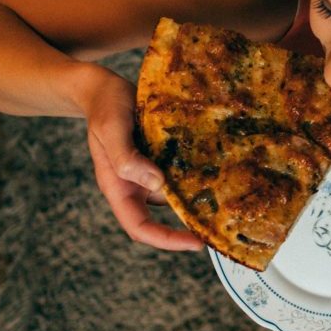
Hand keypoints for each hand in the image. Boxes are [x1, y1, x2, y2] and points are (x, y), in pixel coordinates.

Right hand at [79, 69, 206, 253]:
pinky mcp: (160, 159)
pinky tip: (216, 167)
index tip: (196, 242)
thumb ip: (127, 157)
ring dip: (197, 196)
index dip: (167, 240)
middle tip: (222, 222)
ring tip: (226, 190)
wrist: (104, 88)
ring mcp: (148, 174)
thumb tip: (156, 183)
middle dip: (190, 222)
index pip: (140, 227)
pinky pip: (180, 173)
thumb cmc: (104, 107)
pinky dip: (195, 174)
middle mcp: (134, 186)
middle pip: (163, 217)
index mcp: (118, 188)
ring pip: (175, 195)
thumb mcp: (111, 128)